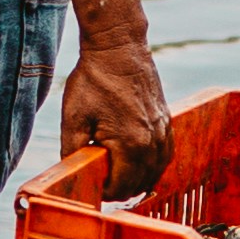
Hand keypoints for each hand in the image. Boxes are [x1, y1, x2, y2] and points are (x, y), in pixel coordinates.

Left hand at [62, 21, 171, 194]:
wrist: (118, 46)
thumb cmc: (94, 80)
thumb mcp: (73, 118)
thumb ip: (72, 152)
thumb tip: (74, 174)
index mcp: (130, 144)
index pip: (122, 188)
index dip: (105, 192)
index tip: (92, 184)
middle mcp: (152, 141)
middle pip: (142, 184)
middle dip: (121, 188)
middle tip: (102, 180)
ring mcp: (163, 130)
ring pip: (157, 172)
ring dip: (138, 178)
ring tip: (118, 173)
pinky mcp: (167, 119)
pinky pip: (166, 154)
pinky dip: (153, 164)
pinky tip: (138, 161)